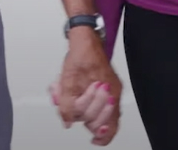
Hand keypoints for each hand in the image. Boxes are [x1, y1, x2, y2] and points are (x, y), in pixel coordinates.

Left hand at [52, 28, 122, 144]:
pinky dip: (82, 99)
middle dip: (83, 115)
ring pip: (96, 109)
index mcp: (109, 92)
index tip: (94, 140)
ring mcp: (109, 88)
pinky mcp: (104, 83)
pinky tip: (72, 93)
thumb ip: (68, 105)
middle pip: (100, 119)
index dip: (102, 136)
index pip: (110, 125)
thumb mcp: (68, 81)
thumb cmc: (81, 54)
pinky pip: (95, 99)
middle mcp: (112, 92)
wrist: (85, 38)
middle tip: (70, 107)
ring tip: (65, 94)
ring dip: (79, 105)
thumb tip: (68, 121)